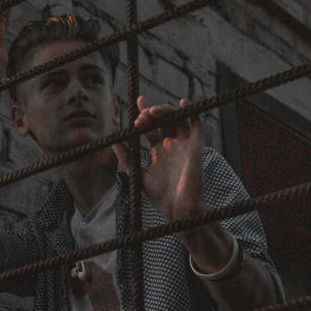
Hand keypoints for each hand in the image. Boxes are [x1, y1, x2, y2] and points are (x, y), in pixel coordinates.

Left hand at [112, 96, 208, 224]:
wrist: (179, 209)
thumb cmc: (160, 197)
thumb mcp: (138, 176)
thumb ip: (126, 159)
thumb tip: (113, 142)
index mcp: (159, 151)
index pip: (151, 127)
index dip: (145, 112)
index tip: (137, 100)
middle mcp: (172, 145)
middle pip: (163, 120)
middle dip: (151, 113)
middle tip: (140, 117)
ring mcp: (184, 145)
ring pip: (177, 118)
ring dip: (166, 110)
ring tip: (152, 112)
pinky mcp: (196, 147)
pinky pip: (197, 125)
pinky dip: (192, 112)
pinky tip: (182, 103)